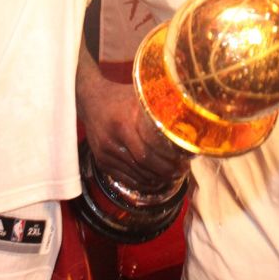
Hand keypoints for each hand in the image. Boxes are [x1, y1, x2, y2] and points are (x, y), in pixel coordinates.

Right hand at [78, 75, 187, 192]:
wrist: (90, 99)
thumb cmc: (120, 96)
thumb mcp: (139, 96)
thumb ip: (158, 106)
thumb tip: (188, 116)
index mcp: (123, 125)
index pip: (148, 153)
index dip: (167, 163)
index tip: (183, 163)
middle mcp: (112, 141)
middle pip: (143, 167)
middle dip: (165, 173)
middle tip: (180, 172)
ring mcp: (105, 153)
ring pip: (135, 175)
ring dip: (155, 180)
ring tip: (171, 177)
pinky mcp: (101, 161)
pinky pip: (123, 178)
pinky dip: (140, 183)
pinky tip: (154, 182)